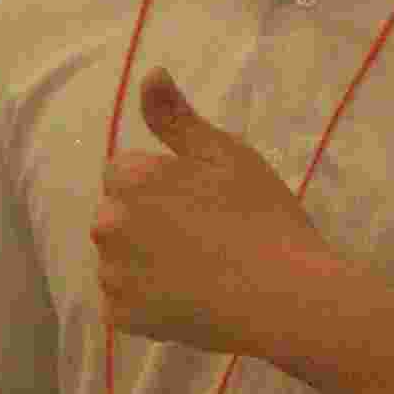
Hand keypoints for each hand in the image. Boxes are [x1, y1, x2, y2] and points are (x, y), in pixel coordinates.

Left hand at [95, 69, 340, 356]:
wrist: (285, 296)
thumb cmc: (262, 217)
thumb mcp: (226, 154)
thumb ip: (176, 117)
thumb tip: (148, 74)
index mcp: (129, 180)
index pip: (126, 172)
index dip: (165, 184)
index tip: (204, 200)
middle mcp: (108, 225)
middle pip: (119, 215)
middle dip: (149, 221)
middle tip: (207, 236)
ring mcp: (113, 276)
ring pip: (121, 259)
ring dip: (147, 261)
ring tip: (202, 270)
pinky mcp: (123, 319)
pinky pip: (127, 302)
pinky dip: (150, 301)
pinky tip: (191, 298)